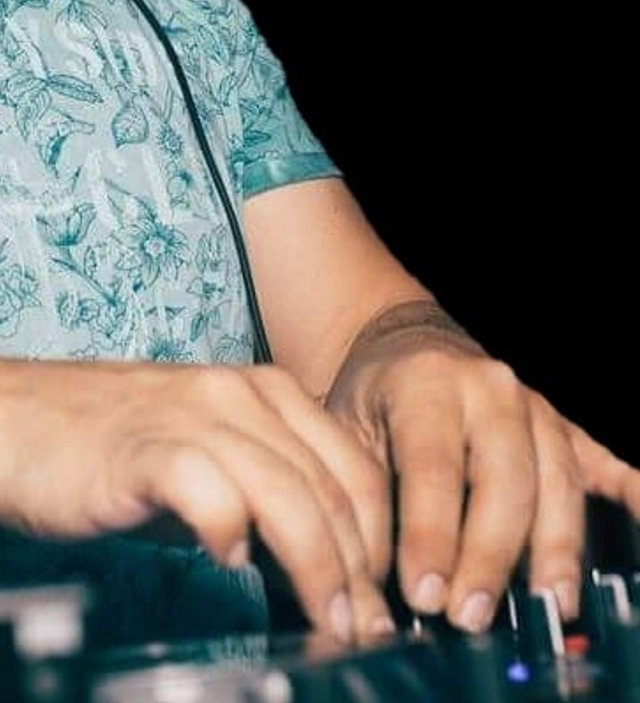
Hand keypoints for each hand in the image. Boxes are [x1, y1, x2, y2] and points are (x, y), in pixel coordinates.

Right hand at [0, 357, 398, 642]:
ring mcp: (189, 415)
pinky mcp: (145, 447)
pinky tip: (228, 563)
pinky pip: (216, 493)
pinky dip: (235, 534)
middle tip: (365, 629)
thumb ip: (253, 494)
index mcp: (254, 388)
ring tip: (326, 618)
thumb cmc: (89, 447)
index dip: (381, 542)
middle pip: (336, 487)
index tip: (379, 601)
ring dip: (319, 568)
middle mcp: (233, 392)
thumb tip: (315, 567)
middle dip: (362, 571)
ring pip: (292, 494)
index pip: (355, 467)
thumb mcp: (190, 458)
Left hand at [323, 311, 639, 631]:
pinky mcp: (568, 427)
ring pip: (556, 481)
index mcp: (426, 383)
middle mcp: (489, 388)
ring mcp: (536, 406)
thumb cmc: (374, 396)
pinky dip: (632, 493)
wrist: (406, 344)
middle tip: (470, 614)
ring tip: (546, 604)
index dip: (430, 534)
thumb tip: (371, 576)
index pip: (433, 467)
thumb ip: (365, 492)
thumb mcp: (348, 427)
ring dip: (553, 550)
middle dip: (489, 554)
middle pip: (503, 480)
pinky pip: (607, 462)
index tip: (423, 592)